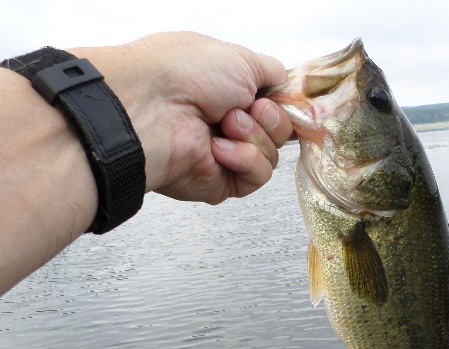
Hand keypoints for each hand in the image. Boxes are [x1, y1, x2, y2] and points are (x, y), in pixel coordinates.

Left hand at [72, 32, 294, 203]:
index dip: (285, 105)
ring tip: (225, 124)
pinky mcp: (222, 182)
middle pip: (280, 132)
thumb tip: (286, 83)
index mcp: (230, 92)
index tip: (285, 99)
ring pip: (272, 154)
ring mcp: (225, 154)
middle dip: (270, 118)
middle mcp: (227, 123)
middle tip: (246, 108)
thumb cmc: (185, 73)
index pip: (275, 106)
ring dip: (254, 136)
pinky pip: (257, 176)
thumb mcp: (240, 58)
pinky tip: (219, 148)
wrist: (152, 107)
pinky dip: (245, 160)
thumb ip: (271, 71)